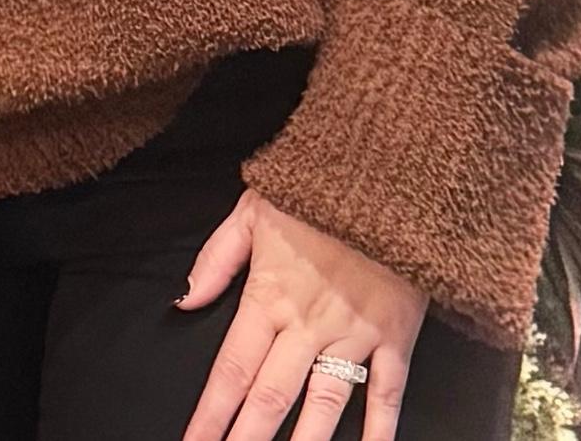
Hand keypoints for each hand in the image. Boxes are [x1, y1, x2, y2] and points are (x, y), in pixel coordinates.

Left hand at [173, 186, 427, 440]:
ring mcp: (354, 330)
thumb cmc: (317, 186)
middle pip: (271, 397)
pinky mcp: (396, 333)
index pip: (232, 368)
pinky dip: (381, 428)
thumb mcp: (254, 207)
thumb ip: (217, 257)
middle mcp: (308, 321)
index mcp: (270, 293)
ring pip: (325, 403)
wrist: (387, 167)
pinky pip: (387, 391)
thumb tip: (184, 300)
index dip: (210, 413)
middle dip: (247, 439)